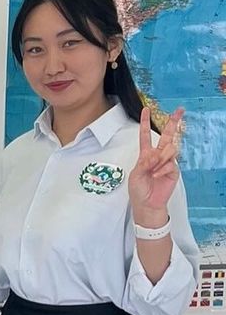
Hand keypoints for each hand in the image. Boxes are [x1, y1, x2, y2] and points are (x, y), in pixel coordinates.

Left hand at [129, 106, 181, 222]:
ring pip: (170, 149)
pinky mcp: (173, 170)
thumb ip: (144, 163)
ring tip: (153, 169)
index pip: (145, 135)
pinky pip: (171, 163)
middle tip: (179, 110)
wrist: (147, 204)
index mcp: (145, 154)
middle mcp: (157, 156)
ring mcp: (167, 162)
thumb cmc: (138, 190)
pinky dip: (162, 169)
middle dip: (173, 122)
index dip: (145, 122)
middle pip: (167, 135)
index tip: (146, 110)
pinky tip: (156, 176)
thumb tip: (154, 154)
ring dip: (160, 158)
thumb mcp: (135, 175)